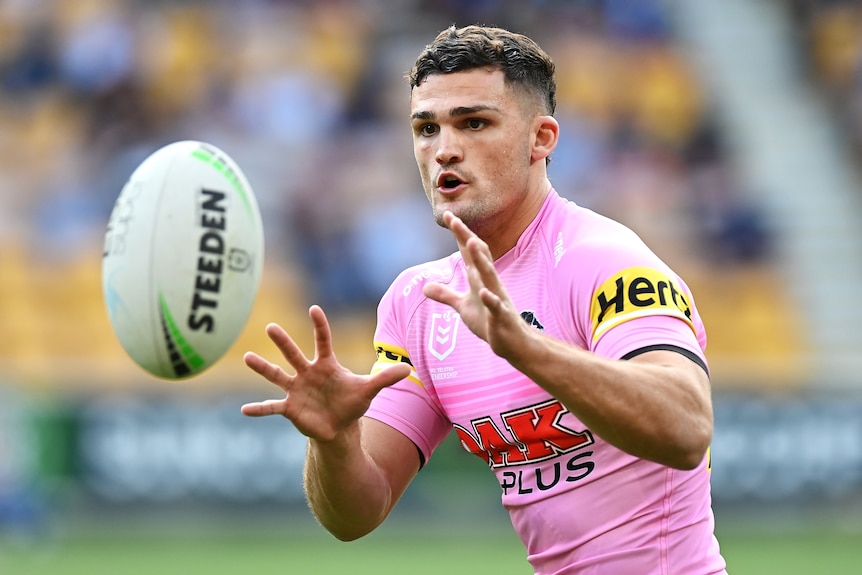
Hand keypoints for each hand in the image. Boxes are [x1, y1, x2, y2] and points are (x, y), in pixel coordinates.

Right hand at [241, 305, 411, 441]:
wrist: (339, 427)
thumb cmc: (352, 403)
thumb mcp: (369, 390)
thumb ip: (385, 378)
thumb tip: (409, 368)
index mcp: (326, 364)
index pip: (323, 341)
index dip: (320, 326)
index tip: (314, 309)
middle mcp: (307, 373)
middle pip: (294, 354)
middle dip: (283, 342)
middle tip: (270, 327)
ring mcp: (296, 389)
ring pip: (277, 375)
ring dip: (262, 367)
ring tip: (246, 357)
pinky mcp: (290, 408)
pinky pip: (272, 407)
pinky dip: (259, 409)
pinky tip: (244, 410)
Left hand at [422, 211, 529, 359]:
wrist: (512, 342)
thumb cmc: (489, 321)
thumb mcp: (463, 306)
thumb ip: (446, 295)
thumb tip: (425, 287)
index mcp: (480, 278)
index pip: (468, 252)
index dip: (459, 234)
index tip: (448, 215)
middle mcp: (490, 283)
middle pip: (479, 256)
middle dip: (468, 238)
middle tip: (455, 220)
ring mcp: (497, 298)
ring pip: (489, 275)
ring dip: (482, 260)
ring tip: (472, 243)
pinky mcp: (501, 316)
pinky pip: (496, 306)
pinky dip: (490, 298)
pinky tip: (484, 292)